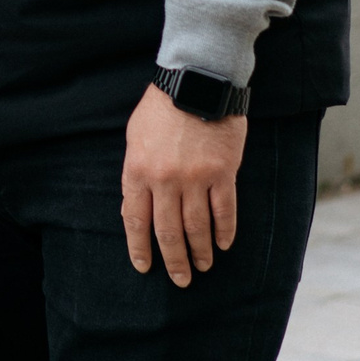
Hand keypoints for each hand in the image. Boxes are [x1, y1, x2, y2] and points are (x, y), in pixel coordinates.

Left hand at [121, 83, 245, 287]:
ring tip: (203, 266)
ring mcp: (195, 178)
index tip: (144, 266)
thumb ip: (135, 173)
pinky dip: (224, 231)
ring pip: (197, 227)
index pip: (135, 220)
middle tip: (180, 279)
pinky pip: (224, 211)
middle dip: (173, 260)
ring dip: (200, 251)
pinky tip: (224, 244)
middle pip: (167, 231)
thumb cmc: (161, 108)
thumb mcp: (135, 137)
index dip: (139, 247)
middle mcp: (165, 180)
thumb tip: (135, 208)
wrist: (196, 81)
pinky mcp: (223, 173)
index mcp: (138, 171)